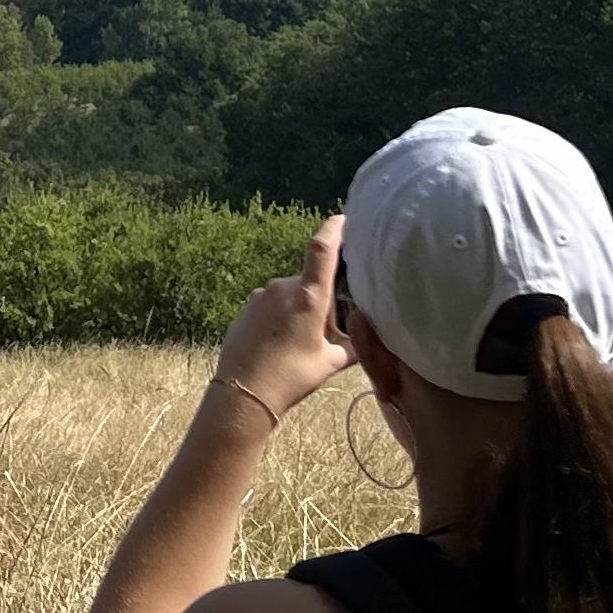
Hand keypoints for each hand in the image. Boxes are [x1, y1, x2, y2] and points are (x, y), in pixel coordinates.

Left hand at [214, 213, 354, 426]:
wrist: (243, 393)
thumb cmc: (291, 377)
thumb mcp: (330, 363)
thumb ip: (353, 344)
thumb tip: (369, 336)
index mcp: (308, 296)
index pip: (322, 249)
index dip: (334, 229)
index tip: (344, 219)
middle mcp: (283, 287)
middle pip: (310, 281)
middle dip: (321, 297)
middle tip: (328, 328)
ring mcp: (261, 295)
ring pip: (291, 294)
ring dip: (300, 309)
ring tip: (302, 342)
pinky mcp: (246, 306)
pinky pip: (272, 304)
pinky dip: (281, 316)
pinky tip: (281, 342)